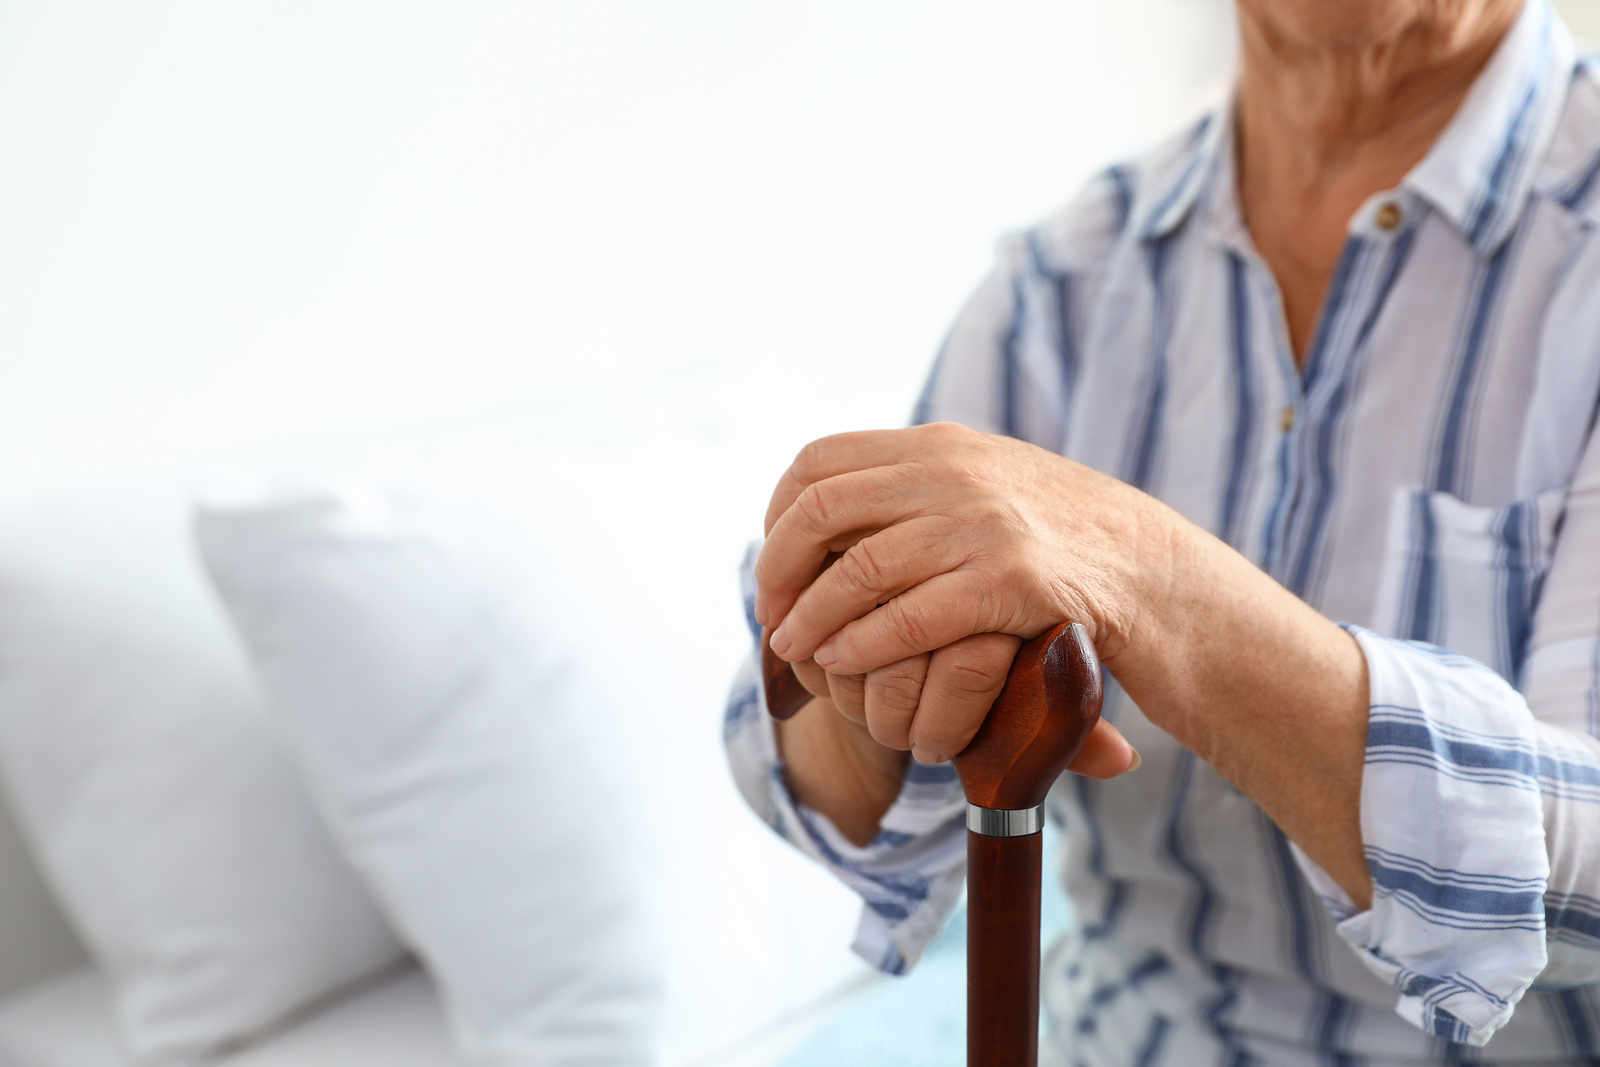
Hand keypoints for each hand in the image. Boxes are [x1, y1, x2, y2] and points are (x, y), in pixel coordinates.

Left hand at [756, 423, 1151, 765]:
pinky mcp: (1013, 580)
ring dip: (812, 618)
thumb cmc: (1065, 543)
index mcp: (942, 445)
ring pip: (858, 568)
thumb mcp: (992, 485)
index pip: (819, 460)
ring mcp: (985, 523)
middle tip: (773, 618)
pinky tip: (845, 665)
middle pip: (821, 508)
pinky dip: (864, 645)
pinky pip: (911, 617)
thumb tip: (843, 497)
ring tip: (794, 652)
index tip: (775, 567)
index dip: (777, 516)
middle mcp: (957, 471)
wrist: (1161, 574)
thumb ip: (927, 482)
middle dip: (779, 569)